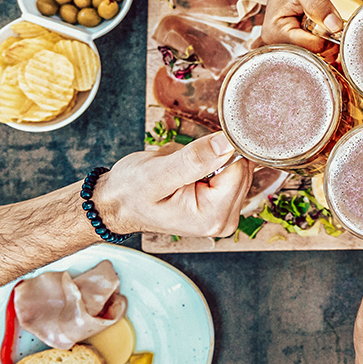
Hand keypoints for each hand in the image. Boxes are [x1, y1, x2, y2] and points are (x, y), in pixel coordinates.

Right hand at [93, 132, 251, 237]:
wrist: (119, 204)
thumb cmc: (131, 193)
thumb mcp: (156, 173)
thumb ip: (193, 160)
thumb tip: (226, 143)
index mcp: (212, 216)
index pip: (239, 169)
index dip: (219, 150)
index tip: (195, 149)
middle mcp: (225, 220)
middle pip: (243, 169)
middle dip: (215, 156)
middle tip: (183, 162)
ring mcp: (226, 213)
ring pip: (239, 167)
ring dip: (212, 159)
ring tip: (184, 169)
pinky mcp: (224, 203)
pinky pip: (231, 171)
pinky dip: (213, 163)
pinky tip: (192, 172)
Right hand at [262, 0, 339, 51]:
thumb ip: (319, 4)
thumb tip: (335, 26)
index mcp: (276, 32)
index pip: (310, 47)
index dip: (328, 37)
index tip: (333, 20)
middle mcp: (278, 43)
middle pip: (314, 54)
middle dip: (328, 41)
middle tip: (330, 18)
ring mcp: (288, 45)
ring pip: (318, 55)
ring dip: (329, 41)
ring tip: (326, 20)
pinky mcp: (297, 44)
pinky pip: (317, 51)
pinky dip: (327, 42)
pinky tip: (325, 26)